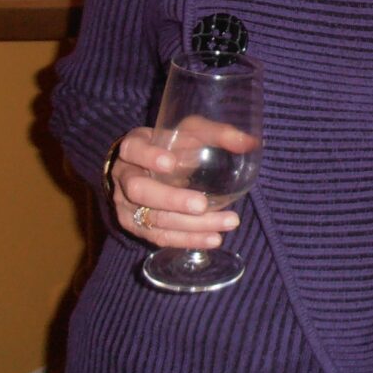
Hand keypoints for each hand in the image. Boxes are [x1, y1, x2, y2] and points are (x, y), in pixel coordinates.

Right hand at [107, 127, 240, 248]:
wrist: (146, 169)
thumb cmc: (171, 146)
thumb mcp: (189, 132)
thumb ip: (216, 133)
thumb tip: (248, 143)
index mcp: (132, 149)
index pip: (133, 150)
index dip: (149, 157)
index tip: (171, 163)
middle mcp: (123, 178)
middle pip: (140, 191)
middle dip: (172, 200)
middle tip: (202, 205)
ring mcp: (126, 206)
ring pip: (153, 219)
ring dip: (190, 226)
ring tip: (226, 222)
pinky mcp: (136, 227)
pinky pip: (160, 238)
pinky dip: (188, 240)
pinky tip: (213, 238)